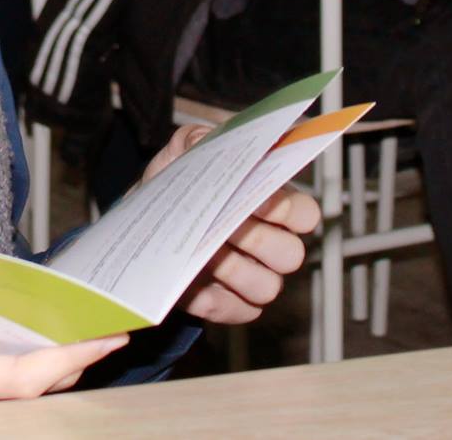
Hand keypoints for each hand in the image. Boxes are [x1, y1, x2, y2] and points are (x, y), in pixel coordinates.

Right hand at [0, 325, 125, 435]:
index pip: (18, 380)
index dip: (64, 361)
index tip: (104, 338)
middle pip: (30, 386)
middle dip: (72, 360)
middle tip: (115, 326)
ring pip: (15, 387)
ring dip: (51, 363)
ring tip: (84, 329)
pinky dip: (20, 364)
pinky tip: (27, 342)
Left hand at [139, 126, 320, 325]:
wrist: (145, 220)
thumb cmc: (176, 183)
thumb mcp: (185, 150)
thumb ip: (203, 139)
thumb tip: (216, 144)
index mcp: (273, 204)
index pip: (305, 214)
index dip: (287, 209)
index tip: (256, 199)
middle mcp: (272, 244)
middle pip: (291, 255)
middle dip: (255, 239)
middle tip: (223, 226)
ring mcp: (254, 278)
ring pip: (267, 287)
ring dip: (232, 269)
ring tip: (202, 251)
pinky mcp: (232, 306)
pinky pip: (238, 311)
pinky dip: (213, 297)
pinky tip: (191, 277)